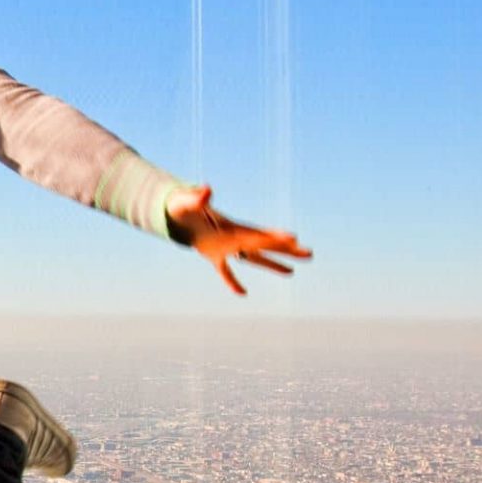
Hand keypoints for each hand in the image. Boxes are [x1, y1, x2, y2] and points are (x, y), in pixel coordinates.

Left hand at [166, 186, 311, 295]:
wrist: (172, 212)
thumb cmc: (180, 205)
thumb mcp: (189, 202)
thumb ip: (198, 198)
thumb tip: (206, 189)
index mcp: (231, 228)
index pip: (258, 235)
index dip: (275, 237)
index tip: (295, 239)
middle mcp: (233, 237)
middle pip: (265, 246)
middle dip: (287, 250)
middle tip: (309, 253)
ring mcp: (225, 246)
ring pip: (252, 258)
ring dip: (271, 265)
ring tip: (292, 272)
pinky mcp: (212, 254)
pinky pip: (225, 271)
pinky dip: (232, 281)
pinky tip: (242, 293)